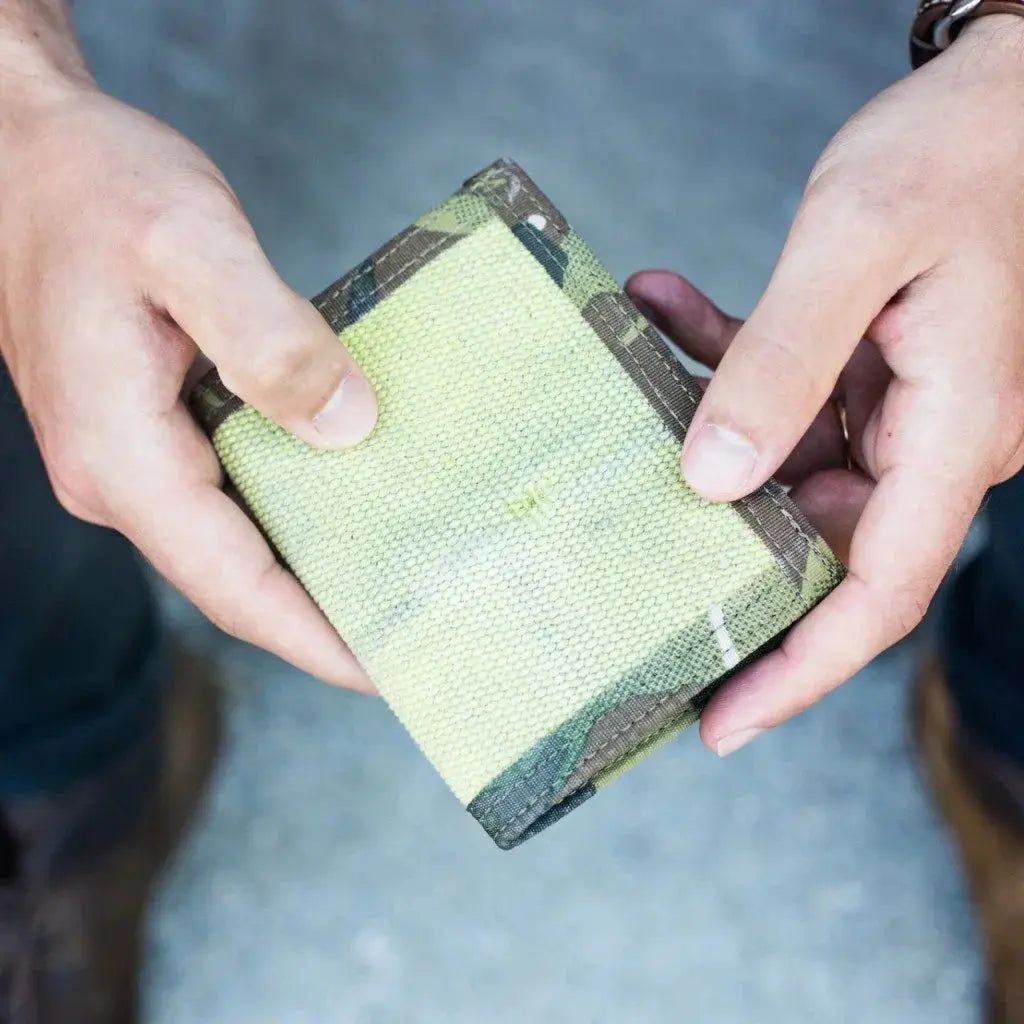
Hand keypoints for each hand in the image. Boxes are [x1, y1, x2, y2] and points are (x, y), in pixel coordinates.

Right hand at [0, 74, 375, 688]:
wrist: (21, 155)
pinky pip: (231, 499)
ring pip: (237, 545)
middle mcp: (121, 480)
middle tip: (423, 632)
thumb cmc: (93, 189)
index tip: (392, 669)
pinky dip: (293, 516)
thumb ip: (271, 340)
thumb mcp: (191, 246)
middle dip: (327, 621)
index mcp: (124, 458)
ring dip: (314, 573)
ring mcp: (132, 461)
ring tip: (403, 583)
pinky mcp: (150, 433)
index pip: (235, 587)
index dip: (317, 639)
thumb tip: (349, 428)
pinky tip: (350, 502)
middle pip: (239, 583)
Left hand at [627, 14, 1023, 755]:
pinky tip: (663, 310)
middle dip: (725, 560)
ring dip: (703, 434)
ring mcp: (897, 409)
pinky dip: (720, 364)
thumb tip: (712, 478)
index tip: (722, 721)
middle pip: (822, 546)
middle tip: (625, 571)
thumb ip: (783, 359)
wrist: (1001, 94)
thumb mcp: (858, 243)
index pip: (879, 591)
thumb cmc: (957, 151)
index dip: (802, 670)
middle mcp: (930, 440)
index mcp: (954, 433)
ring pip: (786, 471)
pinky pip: (783, 398)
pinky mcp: (866, 370)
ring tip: (632, 388)